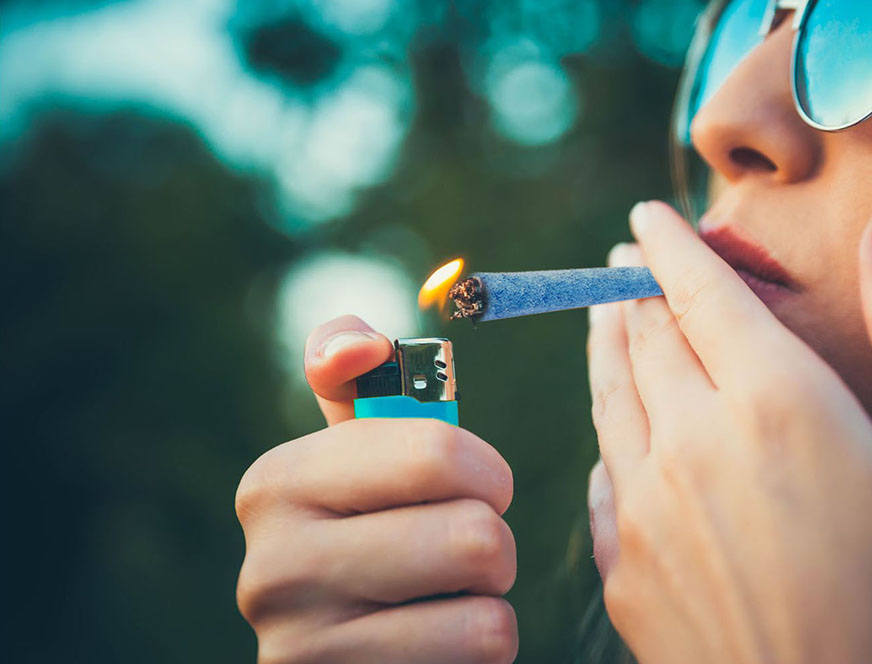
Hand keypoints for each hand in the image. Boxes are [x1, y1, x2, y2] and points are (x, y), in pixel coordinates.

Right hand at [236, 316, 517, 663]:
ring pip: (488, 611)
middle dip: (492, 540)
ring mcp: (303, 650)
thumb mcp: (353, 449)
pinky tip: (437, 642)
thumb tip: (360, 346)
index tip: (475, 483)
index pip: (437, 453)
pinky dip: (481, 647)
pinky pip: (480, 656)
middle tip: (465, 548)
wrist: (339, 649)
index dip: (484, 469)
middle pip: (474, 537)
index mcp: (276, 482)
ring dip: (489, 599)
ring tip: (448, 596)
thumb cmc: (368, 525)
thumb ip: (355, 373)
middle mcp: (271, 569)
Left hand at [586, 202, 871, 663]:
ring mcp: (646, 509)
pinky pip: (602, 475)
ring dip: (603, 344)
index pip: (697, 292)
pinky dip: (605, 432)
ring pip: (607, 396)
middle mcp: (691, 443)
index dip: (668, 244)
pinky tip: (614, 430)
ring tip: (603, 314)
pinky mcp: (624, 568)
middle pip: (642, 337)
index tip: (645, 215)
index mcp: (774, 405)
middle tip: (623, 258)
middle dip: (631, 287)